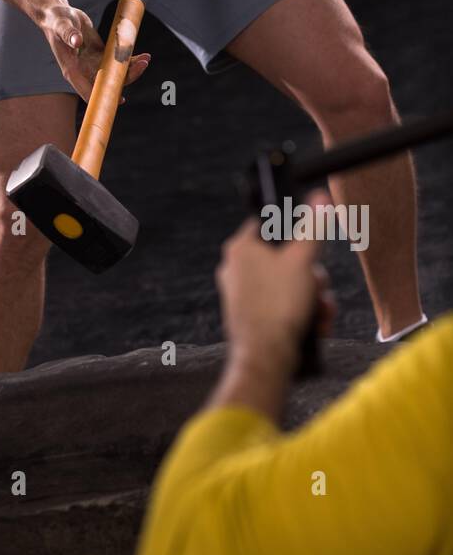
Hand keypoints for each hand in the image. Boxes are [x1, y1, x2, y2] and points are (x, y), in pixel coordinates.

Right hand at [40, 2, 150, 103]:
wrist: (59, 15)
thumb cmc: (56, 22)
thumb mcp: (61, 25)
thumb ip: (68, 34)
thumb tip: (76, 41)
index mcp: (72, 69)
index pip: (87, 89)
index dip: (102, 96)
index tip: (118, 99)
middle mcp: (84, 71)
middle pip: (107, 82)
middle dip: (125, 77)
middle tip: (141, 64)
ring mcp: (93, 64)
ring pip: (115, 74)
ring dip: (131, 69)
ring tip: (145, 59)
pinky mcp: (100, 56)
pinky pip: (117, 62)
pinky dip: (129, 59)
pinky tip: (141, 55)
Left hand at [215, 191, 336, 362]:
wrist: (266, 358)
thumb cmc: (279, 306)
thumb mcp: (303, 261)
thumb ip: (313, 227)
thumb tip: (321, 197)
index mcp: (240, 248)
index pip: (267, 224)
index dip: (292, 233)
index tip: (309, 248)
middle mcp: (234, 269)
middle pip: (282, 260)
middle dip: (310, 277)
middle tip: (319, 289)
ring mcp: (239, 295)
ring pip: (285, 286)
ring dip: (311, 298)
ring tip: (320, 313)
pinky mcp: (248, 317)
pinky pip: (279, 307)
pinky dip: (300, 314)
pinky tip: (314, 327)